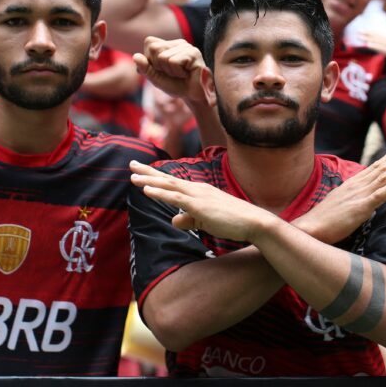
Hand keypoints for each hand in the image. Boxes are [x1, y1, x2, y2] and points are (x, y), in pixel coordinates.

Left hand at [130, 160, 273, 241]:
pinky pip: (175, 198)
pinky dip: (160, 193)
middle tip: (131, 164)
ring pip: (169, 186)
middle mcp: (197, 189)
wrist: (254, 222)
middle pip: (167, 178)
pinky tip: (146, 190)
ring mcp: (198, 196)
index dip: (156, 176)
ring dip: (149, 180)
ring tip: (132, 176)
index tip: (141, 171)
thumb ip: (189, 219)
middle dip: (148, 172)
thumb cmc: (233, 222)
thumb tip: (174, 220)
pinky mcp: (199, 206)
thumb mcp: (206, 221)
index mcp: (199, 191)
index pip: (173, 182)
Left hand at [134, 37, 207, 103]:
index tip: (163, 70)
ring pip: (163, 57)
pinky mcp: (193, 53)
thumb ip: (145, 68)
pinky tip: (187, 74)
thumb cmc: (176, 85)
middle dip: (160, 66)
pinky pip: (173, 62)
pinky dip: (177, 73)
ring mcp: (186, 46)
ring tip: (181, 75)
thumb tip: (135, 56)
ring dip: (170, 72)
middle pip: (154, 48)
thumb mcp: (156, 78)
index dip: (151, 60)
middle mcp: (177, 43)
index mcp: (168, 45)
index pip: (149, 43)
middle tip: (173, 73)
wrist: (194, 96)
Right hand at [294, 144, 385, 243]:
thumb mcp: (340, 202)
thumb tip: (366, 201)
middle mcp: (358, 185)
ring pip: (384, 177)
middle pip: (382, 168)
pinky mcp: (361, 207)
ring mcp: (360, 195)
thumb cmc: (323, 218)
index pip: (375, 168)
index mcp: (353, 184)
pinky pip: (381, 195)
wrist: (310, 227)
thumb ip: (353, 198)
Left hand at [360, 32, 385, 78]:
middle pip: (381, 38)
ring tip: (358, 34)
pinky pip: (382, 48)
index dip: (377, 37)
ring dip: (368, 37)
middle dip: (370, 34)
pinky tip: (366, 43)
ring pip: (380, 41)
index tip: (368, 35)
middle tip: (359, 31)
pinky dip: (374, 45)